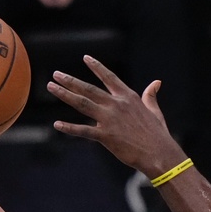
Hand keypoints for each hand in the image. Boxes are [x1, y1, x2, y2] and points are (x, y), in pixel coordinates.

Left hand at [48, 55, 183, 176]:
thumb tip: (156, 83)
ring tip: (51, 87)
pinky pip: (83, 130)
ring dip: (65, 94)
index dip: (96, 67)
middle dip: (70, 81)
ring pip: (82, 103)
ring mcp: (110, 119)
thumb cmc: (158, 134)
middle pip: (88, 89)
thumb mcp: (154, 111)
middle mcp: (117, 104)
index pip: (109, 77)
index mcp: (128, 97)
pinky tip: (57, 124)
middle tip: (55, 74)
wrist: (159, 153)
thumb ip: (150, 96)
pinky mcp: (106, 136)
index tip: (85, 58)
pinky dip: (69, 127)